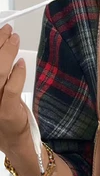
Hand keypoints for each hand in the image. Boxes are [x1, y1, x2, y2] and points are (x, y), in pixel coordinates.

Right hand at [0, 24, 28, 155]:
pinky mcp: (7, 111)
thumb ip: (0, 77)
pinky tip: (20, 63)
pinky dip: (17, 73)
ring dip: (6, 52)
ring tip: (14, 38)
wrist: (14, 145)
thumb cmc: (4, 120)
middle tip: (6, 30)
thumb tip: (3, 52)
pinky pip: (11, 88)